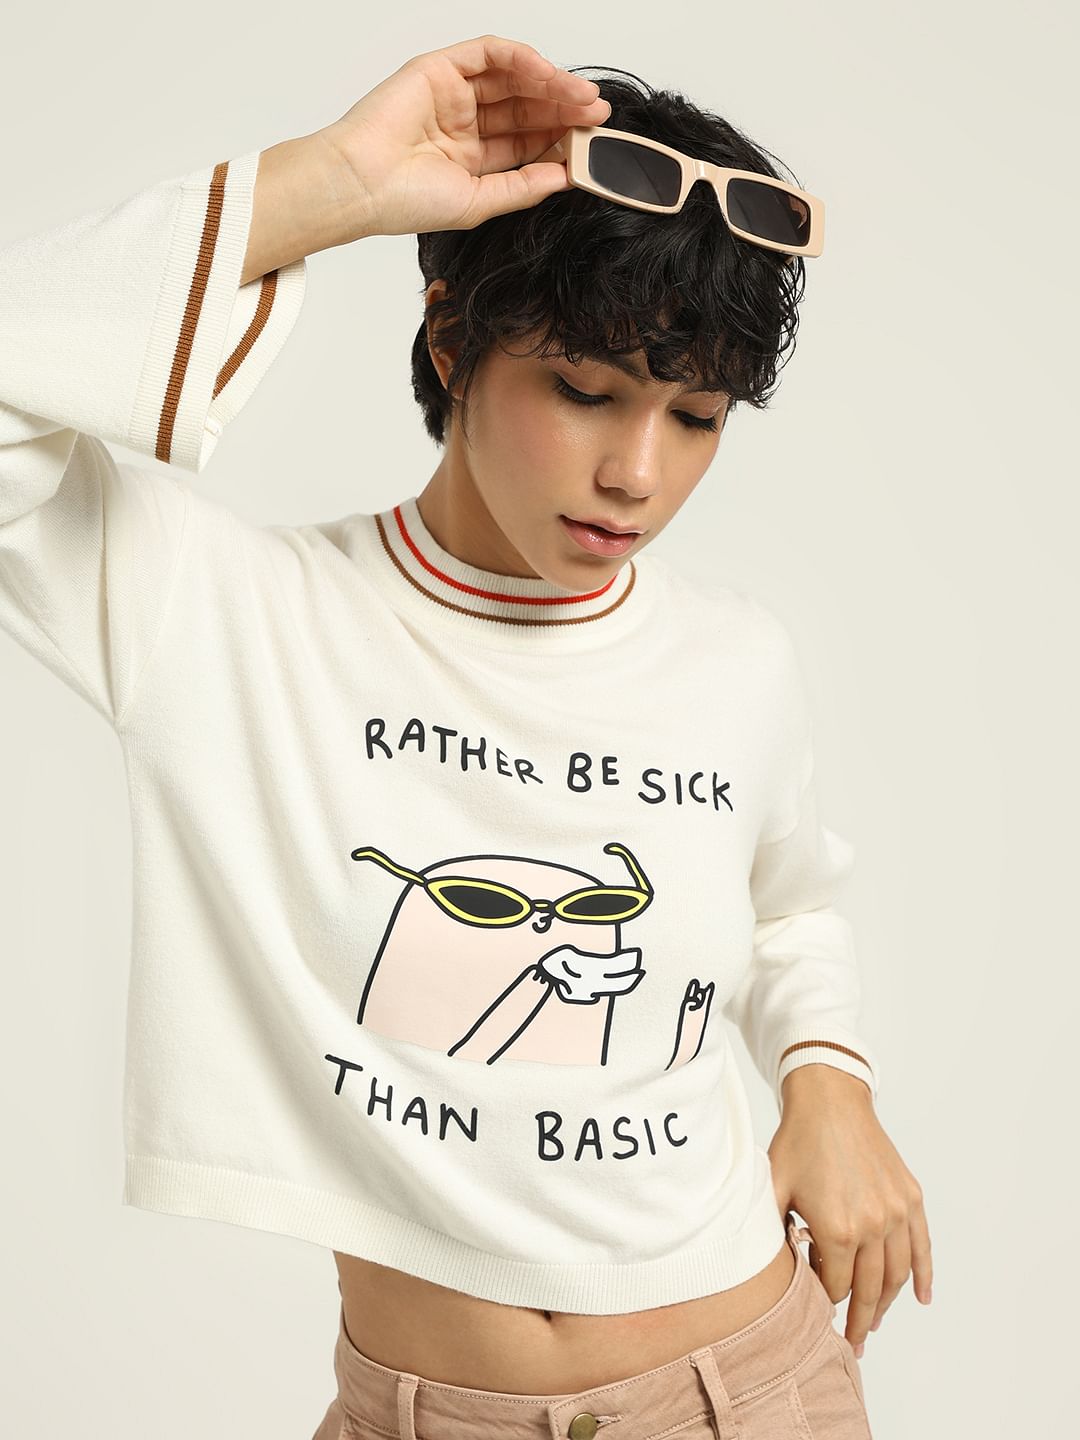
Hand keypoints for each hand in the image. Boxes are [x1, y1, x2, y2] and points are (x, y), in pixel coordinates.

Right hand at [321, 33, 611, 237]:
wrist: (362, 185)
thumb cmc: (405, 202)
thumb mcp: (480, 202)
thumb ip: (523, 187)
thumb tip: (565, 176)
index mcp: (470, 158)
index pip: (525, 142)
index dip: (558, 140)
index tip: (589, 145)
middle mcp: (463, 123)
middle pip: (525, 108)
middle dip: (563, 109)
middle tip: (597, 115)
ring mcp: (452, 94)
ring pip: (513, 79)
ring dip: (551, 84)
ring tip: (582, 98)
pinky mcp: (440, 69)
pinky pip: (489, 54)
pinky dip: (522, 59)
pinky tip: (548, 75)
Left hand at [768, 1065, 932, 1358]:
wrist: (830, 1101)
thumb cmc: (797, 1143)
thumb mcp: (772, 1188)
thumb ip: (772, 1235)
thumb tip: (773, 1275)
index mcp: (837, 1229)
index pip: (835, 1287)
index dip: (823, 1301)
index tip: (814, 1309)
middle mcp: (874, 1225)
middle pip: (868, 1290)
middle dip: (858, 1321)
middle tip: (852, 1345)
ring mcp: (897, 1212)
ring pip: (896, 1275)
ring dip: (886, 1305)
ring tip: (873, 1323)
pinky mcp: (911, 1198)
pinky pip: (921, 1246)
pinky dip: (923, 1275)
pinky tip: (921, 1298)